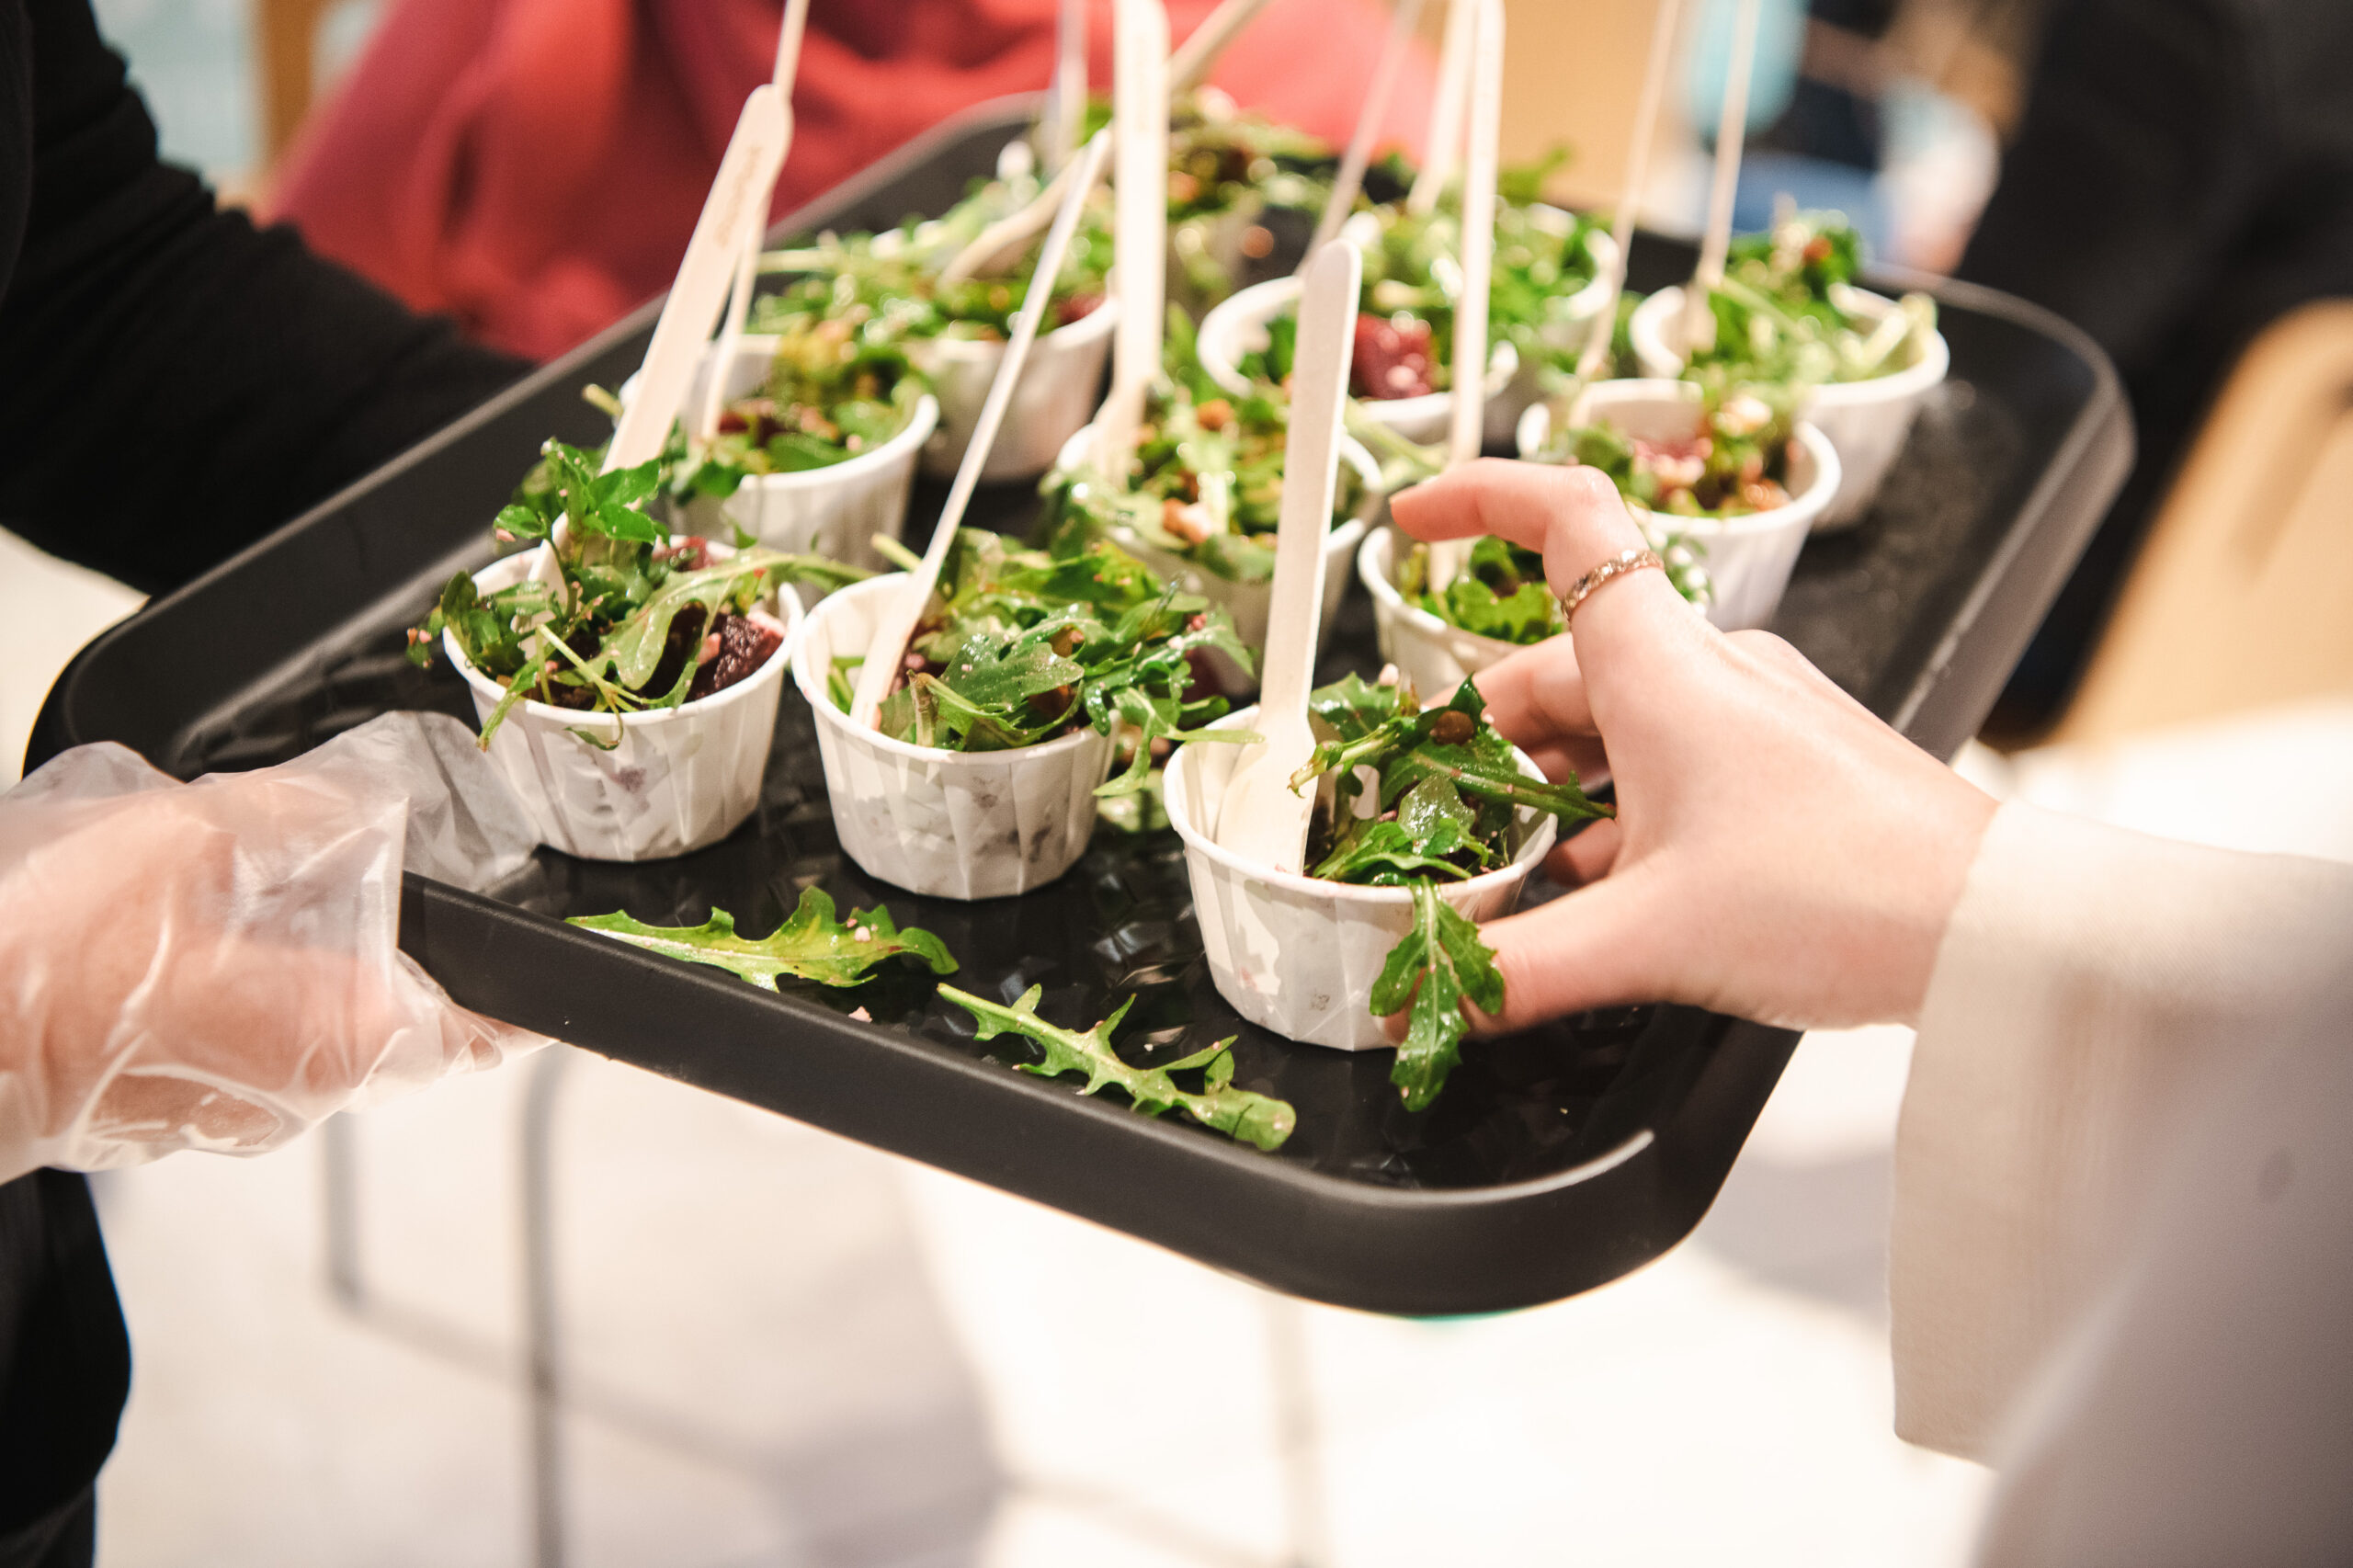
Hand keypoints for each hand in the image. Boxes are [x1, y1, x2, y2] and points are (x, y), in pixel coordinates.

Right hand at [0, 715, 543, 1183]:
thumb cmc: (42, 952)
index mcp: (341, 1033)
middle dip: (412, 947)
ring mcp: (226, 1108)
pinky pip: (236, 1036)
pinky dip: (239, 979)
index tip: (563, 950)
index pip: (489, 1027)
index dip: (533, 988)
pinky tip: (192, 922)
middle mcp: (299, 1093)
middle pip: (405, 1021)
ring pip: (314, 1026)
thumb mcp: (194, 832)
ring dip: (313, 958)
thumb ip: (306, 813)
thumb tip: (370, 802)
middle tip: (406, 875)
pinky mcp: (160, 1103)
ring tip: (279, 880)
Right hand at [1389, 460, 1997, 1031]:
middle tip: (1435, 819)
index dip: (1477, 497)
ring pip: (1612, 724)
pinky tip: (1601, 893)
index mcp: (1662, 667)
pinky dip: (1615, 816)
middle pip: (1557, 665)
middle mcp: (1706, 670)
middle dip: (1485, 739)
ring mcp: (1750, 715)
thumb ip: (1518, 969)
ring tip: (1515, 876)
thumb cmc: (1844, 895)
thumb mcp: (1650, 939)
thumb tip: (1423, 997)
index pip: (1565, 517)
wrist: (1994, 928)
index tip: (1410, 517)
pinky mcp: (1783, 765)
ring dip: (1550, 790)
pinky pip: (1668, 765)